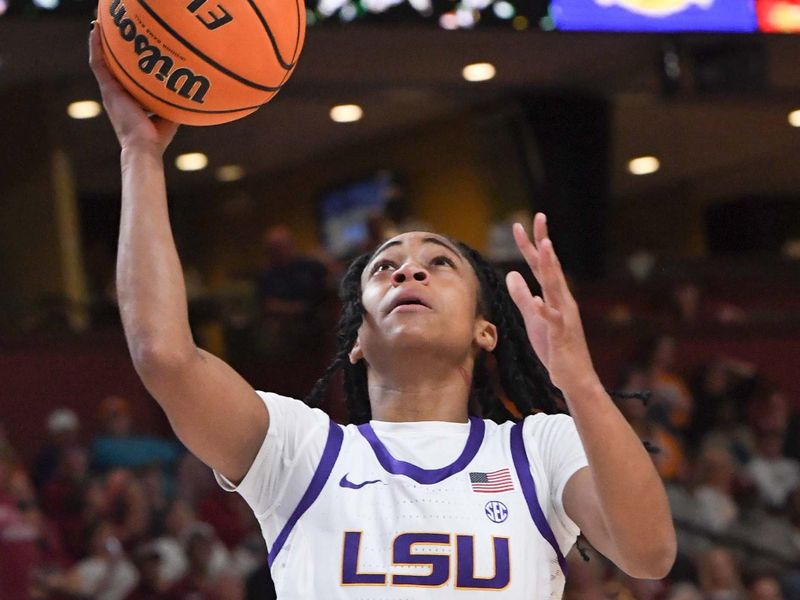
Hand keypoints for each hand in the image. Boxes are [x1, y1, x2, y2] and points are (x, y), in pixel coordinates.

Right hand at [88, 21, 178, 153]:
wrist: (144, 147)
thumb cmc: (157, 138)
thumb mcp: (169, 114)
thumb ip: (174, 100)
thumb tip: (191, 90)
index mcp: (129, 100)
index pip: (127, 76)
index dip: (127, 63)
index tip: (133, 48)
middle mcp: (117, 93)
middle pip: (113, 65)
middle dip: (113, 47)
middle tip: (117, 28)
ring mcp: (110, 91)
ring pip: (102, 60)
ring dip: (100, 41)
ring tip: (101, 22)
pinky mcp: (108, 89)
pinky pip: (98, 63)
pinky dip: (95, 46)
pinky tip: (96, 29)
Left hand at [505, 213, 599, 396]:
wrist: (574, 376)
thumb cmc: (554, 347)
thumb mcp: (533, 318)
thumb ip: (522, 296)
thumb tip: (511, 274)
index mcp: (554, 296)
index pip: (542, 265)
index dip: (532, 245)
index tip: (520, 225)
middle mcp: (562, 300)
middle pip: (551, 267)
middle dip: (544, 243)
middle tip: (539, 218)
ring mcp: (563, 316)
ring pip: (555, 287)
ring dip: (551, 267)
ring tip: (545, 247)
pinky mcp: (561, 335)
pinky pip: (553, 320)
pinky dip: (544, 310)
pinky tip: (536, 301)